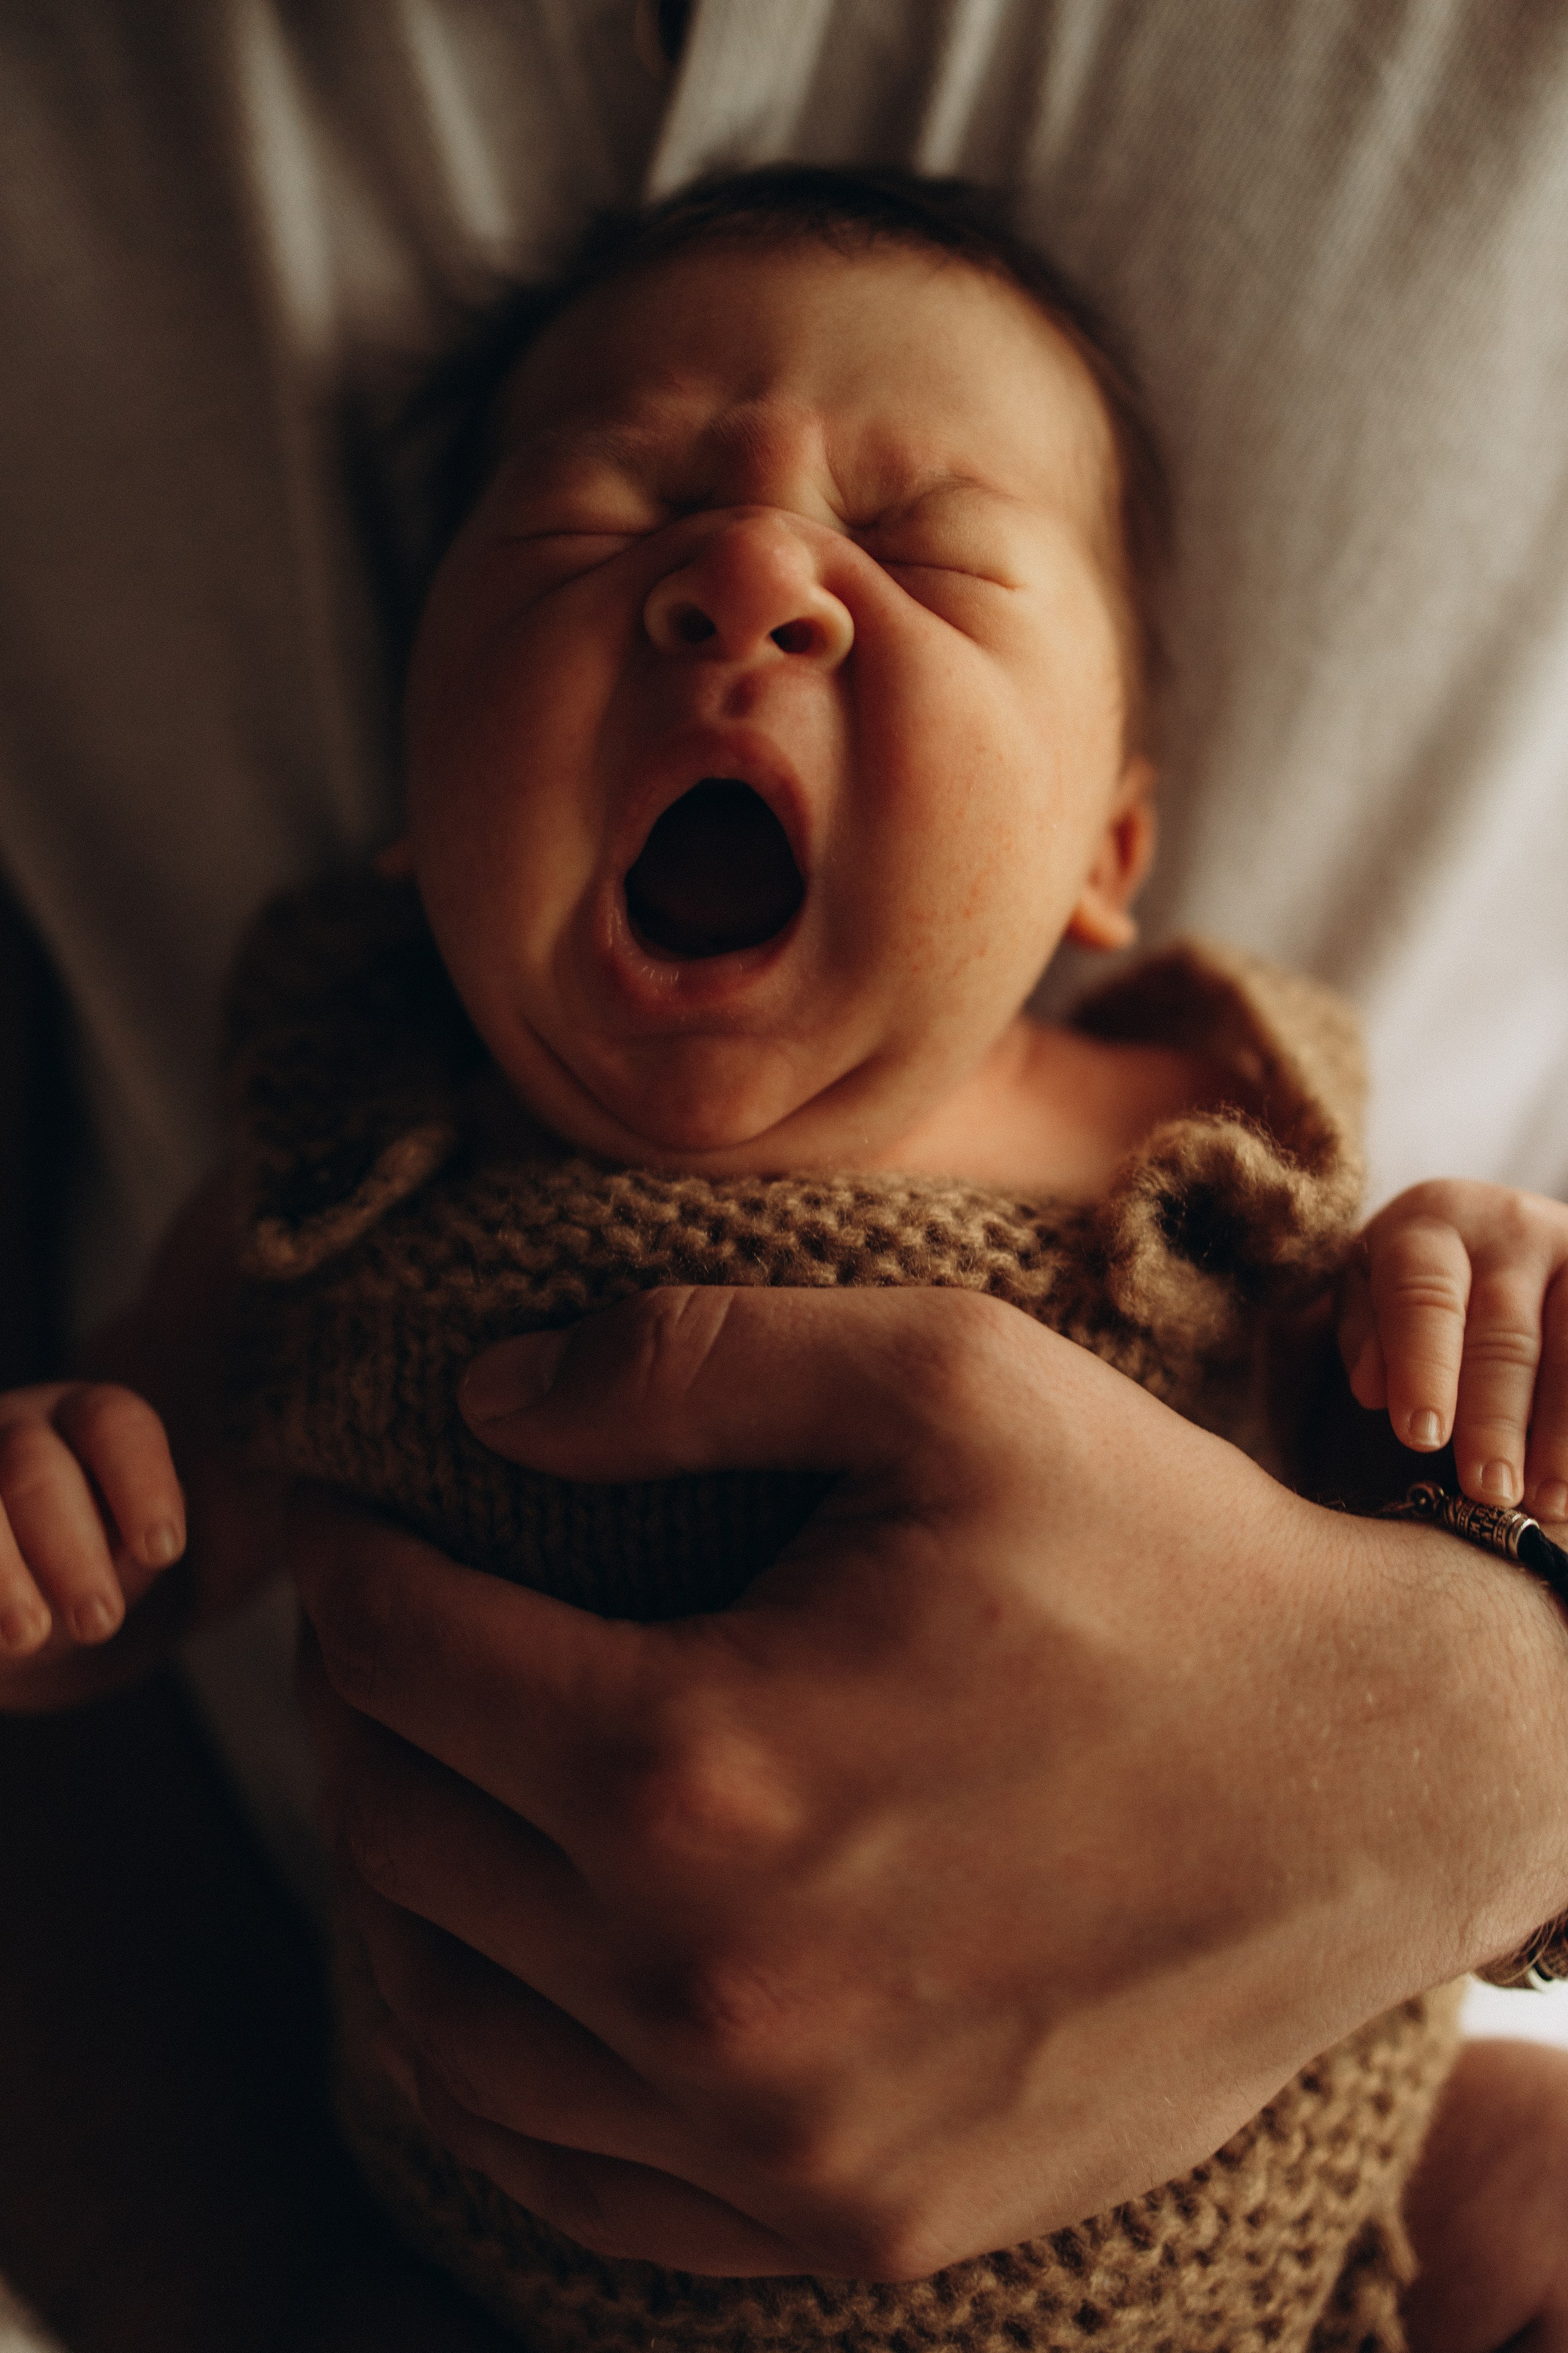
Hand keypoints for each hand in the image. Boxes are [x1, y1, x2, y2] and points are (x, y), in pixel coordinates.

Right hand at [2, 1167, 287, 1709]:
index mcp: (93, 1426)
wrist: (30, 1627)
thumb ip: (208, 1531)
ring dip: (0, 1573)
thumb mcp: (165, 1554)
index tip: (167, 1548)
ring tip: (29, 1637)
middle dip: (69, 1545)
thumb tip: (324, 1545)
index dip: (141, 1480)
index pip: (117, 1425)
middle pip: (36, 1468)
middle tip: (100, 1619)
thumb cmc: (119, 1581)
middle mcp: (20, 1438)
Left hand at [295, 1285, 1567, 2277]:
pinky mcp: (853, 2220)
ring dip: (405, 1891)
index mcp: (704, 1761)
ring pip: (452, 2025)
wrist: (1379, 1782)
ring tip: (435, 1791)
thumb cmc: (1168, 1563)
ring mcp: (779, 2137)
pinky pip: (577, 2182)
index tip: (357, 1517)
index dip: (353, 1564)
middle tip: (396, 1635)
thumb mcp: (953, 1380)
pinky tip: (520, 1980)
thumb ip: (691, 1361)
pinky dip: (500, 2075)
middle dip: (365, 1712)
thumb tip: (488, 1398)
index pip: (403, 1656)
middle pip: (406, 1835)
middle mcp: (710, 1985)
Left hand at [1338, 1179, 1567, 1520]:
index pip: (1425, 1297)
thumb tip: (1374, 1392)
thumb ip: (1366, 1338)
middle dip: (1496, 1419)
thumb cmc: (1410, 1278)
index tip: (1421, 1437)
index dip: (1425, 1368)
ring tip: (1546, 1501)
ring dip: (1561, 1431)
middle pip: (1505, 1334)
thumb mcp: (1368, 1291)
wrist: (1485, 1228)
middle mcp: (1509, 1229)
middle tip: (1489, 1490)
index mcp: (1430, 1226)